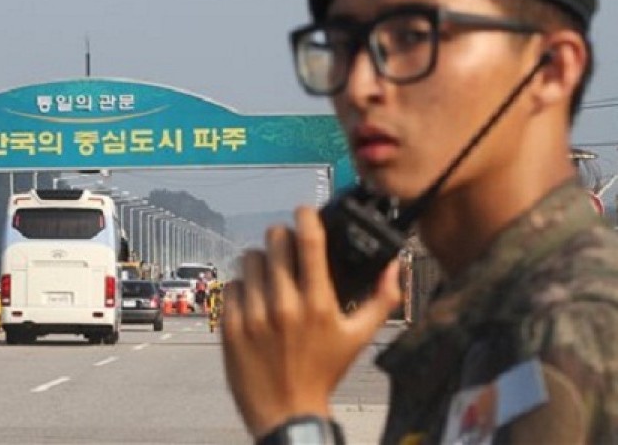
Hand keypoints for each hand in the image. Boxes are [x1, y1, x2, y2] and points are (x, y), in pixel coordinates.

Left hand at [221, 206, 401, 437]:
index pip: (309, 241)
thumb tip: (395, 265)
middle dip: (282, 238)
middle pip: (275, 241)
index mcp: (319, 303)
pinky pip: (231, 284)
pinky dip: (242, 288)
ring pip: (250, 259)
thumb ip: (382, 299)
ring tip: (269, 278)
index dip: (305, 216)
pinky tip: (253, 302)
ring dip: (260, 263)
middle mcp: (285, 305)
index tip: (304, 212)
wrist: (287, 413)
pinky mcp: (230, 325)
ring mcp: (254, 314)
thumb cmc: (325, 372)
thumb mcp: (359, 338)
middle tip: (286, 249)